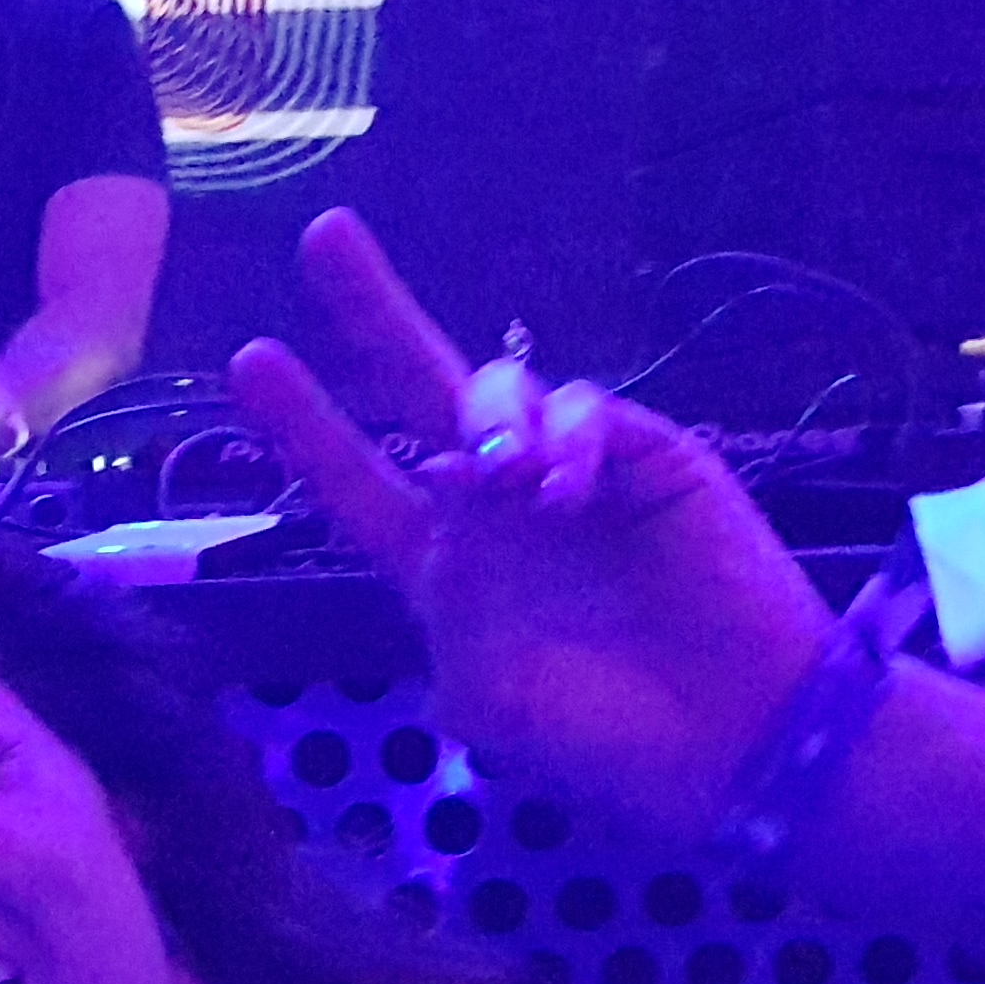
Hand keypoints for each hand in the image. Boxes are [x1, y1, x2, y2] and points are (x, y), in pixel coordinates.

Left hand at [228, 210, 833, 844]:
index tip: (250, 359)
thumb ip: (449, 594)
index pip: (359, 484)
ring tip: (505, 477)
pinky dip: (568, 435)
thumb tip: (446, 472)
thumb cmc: (603, 747)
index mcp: (448, 573)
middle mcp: (501, 511)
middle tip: (323, 234)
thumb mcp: (487, 697)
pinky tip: (565, 490)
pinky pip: (590, 407)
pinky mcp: (652, 458)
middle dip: (371, 309)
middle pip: (419, 389)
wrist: (734, 750)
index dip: (307, 427)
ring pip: (502, 389)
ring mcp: (576, 478)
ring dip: (487, 413)